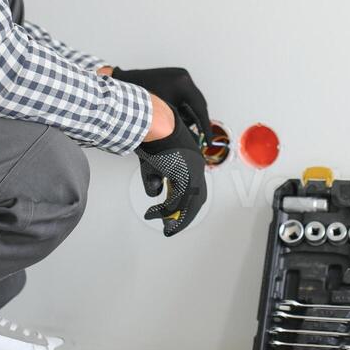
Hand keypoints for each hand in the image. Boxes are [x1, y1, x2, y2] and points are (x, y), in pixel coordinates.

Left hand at [110, 66, 210, 147]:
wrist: (123, 82)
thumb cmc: (138, 99)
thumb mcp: (162, 115)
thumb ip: (178, 126)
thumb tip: (191, 141)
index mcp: (183, 84)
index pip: (200, 109)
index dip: (205, 128)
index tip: (208, 142)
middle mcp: (184, 77)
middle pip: (199, 105)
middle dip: (197, 122)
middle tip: (199, 138)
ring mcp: (181, 76)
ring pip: (193, 102)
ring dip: (188, 115)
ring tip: (174, 123)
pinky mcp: (177, 77)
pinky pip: (186, 97)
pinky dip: (182, 108)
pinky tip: (172, 115)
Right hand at [136, 110, 207, 236]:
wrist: (153, 122)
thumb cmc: (153, 138)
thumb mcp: (153, 163)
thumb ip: (155, 179)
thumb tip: (155, 193)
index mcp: (192, 163)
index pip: (195, 190)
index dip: (187, 205)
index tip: (175, 214)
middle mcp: (196, 168)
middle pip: (196, 200)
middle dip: (184, 216)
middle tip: (172, 227)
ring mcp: (192, 172)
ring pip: (187, 204)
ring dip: (175, 217)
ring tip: (165, 227)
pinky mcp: (184, 175)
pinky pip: (176, 200)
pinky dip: (165, 211)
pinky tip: (153, 214)